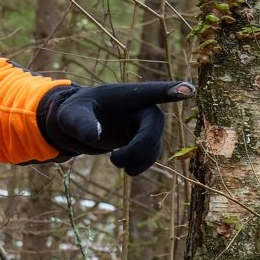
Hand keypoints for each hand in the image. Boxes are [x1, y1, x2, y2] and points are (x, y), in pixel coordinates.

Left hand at [41, 80, 194, 175]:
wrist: (78, 125)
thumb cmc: (75, 112)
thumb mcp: (70, 114)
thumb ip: (80, 122)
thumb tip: (93, 136)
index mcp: (126, 95)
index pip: (152, 92)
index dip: (171, 91)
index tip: (188, 90)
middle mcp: (142, 107)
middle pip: (155, 125)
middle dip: (140, 146)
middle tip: (115, 161)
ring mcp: (145, 124)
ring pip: (154, 144)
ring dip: (139, 159)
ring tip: (114, 162)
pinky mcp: (143, 139)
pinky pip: (151, 154)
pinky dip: (141, 164)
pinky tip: (128, 169)